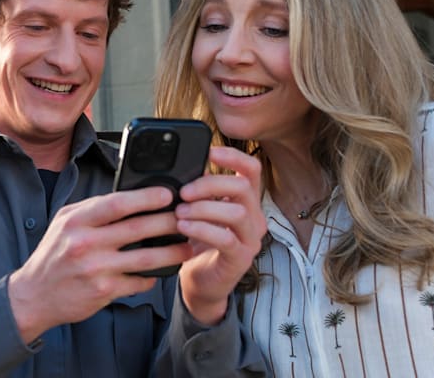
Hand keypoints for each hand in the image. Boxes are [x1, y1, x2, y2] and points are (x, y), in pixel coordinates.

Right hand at [7, 186, 193, 343]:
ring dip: (172, 252)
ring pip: (145, 258)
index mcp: (76, 221)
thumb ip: (93, 209)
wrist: (34, 295)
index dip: (146, 197)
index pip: (117, 204)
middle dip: (168, 221)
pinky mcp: (104, 292)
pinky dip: (154, 276)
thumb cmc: (54, 254)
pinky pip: (139, 282)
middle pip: (137, 228)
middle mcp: (85, 244)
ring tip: (188, 247)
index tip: (168, 193)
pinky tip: (163, 271)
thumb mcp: (64, 222)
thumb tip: (131, 197)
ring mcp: (96, 269)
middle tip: (187, 218)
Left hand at [173, 146, 265, 324]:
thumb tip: (181, 169)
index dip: (233, 157)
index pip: (251, 170)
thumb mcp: (197, 211)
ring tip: (180, 213)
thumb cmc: (198, 243)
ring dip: (204, 208)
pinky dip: (202, 229)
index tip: (209, 152)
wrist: (200, 282)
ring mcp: (250, 239)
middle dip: (209, 185)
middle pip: (242, 187)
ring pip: (238, 212)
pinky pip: (227, 239)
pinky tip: (184, 227)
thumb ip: (197, 191)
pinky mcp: (241, 259)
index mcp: (245, 201)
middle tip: (183, 192)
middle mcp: (253, 218)